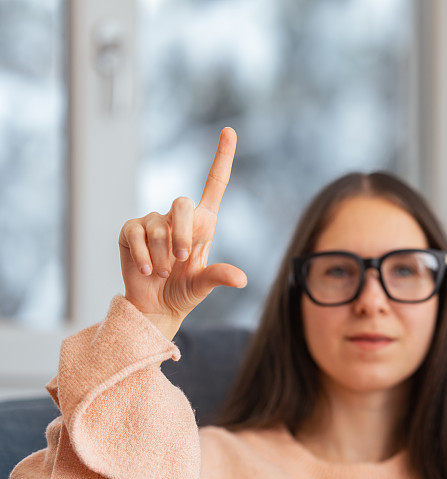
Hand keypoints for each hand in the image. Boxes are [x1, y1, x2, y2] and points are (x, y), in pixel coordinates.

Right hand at [118, 127, 247, 330]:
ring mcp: (153, 221)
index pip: (215, 184)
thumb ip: (220, 277)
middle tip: (181, 259)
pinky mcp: (131, 230)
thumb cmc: (184, 291)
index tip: (230, 130)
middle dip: (182, 233)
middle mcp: (178, 217)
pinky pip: (137, 235)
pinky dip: (143, 256)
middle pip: (182, 203)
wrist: (155, 307)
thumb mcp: (204, 285)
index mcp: (203, 223)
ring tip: (163, 270)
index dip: (222, 157)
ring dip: (162, 254)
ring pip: (159, 227)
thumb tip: (242, 280)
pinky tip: (146, 269)